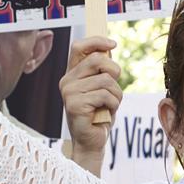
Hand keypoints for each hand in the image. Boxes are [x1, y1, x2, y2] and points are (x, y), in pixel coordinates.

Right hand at [61, 34, 121, 166]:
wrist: (92, 142)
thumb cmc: (99, 114)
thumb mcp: (101, 88)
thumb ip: (102, 70)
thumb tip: (109, 48)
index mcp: (71, 74)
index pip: (79, 46)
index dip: (97, 41)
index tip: (113, 44)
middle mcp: (67, 81)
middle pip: (98, 60)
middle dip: (115, 72)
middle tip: (114, 89)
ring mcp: (69, 93)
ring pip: (106, 80)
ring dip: (116, 95)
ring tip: (109, 106)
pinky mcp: (75, 105)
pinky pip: (105, 95)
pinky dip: (113, 105)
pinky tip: (106, 113)